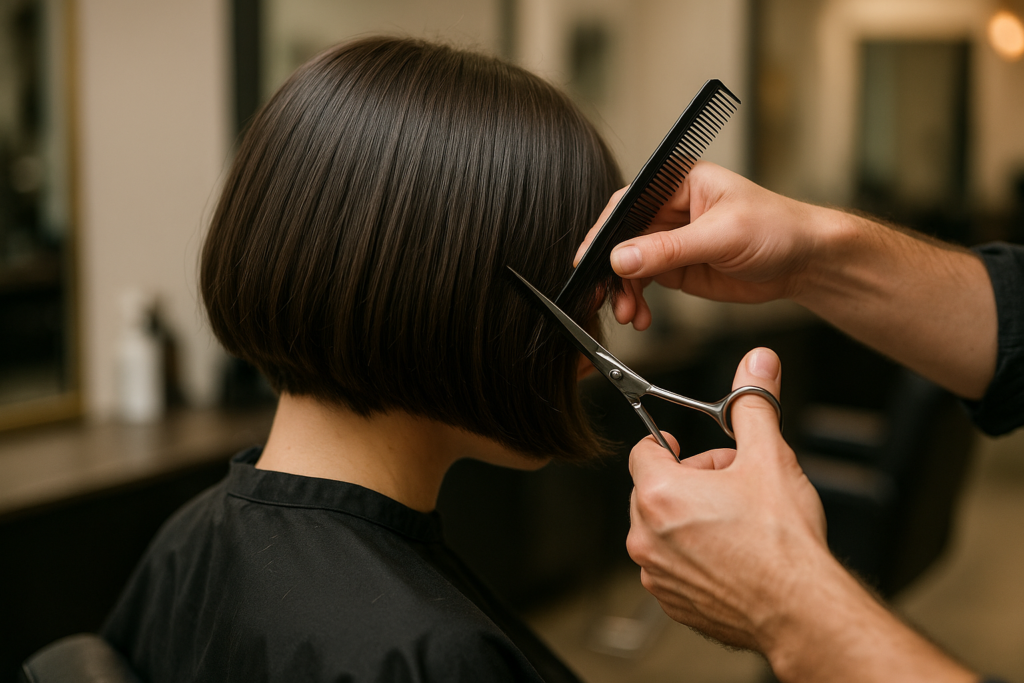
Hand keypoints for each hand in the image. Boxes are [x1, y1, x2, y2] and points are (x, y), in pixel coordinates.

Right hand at [575, 163, 828, 329]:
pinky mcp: (675, 267)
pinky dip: (636, 301)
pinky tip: (639, 316)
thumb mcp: (721, 235)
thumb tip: (621, 258)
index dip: (604, 231)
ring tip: (628, 314)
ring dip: (623, 291)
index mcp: (677, 182)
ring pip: (627, 265)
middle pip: (620, 237)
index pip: (626, 203)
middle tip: (603, 296)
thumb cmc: (776, 228)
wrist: (804, 261)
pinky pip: (642, 283)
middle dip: (610, 270)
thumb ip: (669, 248)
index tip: (588, 259)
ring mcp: (669, 240)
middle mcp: (667, 209)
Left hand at [626, 348, 977, 681]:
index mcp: (659, 494)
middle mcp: (646, 536)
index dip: (668, 445)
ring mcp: (656, 573)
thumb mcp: (770, 458)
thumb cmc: (782, 542)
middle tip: (732, 487)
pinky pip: (673, 565)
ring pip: (663, 529)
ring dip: (691, 519)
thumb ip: (754, 405)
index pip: (643, 452)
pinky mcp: (671, 601)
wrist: (800, 610)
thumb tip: (756, 363)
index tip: (683, 447)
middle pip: (655, 490)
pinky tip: (734, 556)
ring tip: (738, 522)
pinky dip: (695, 556)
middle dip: (690, 482)